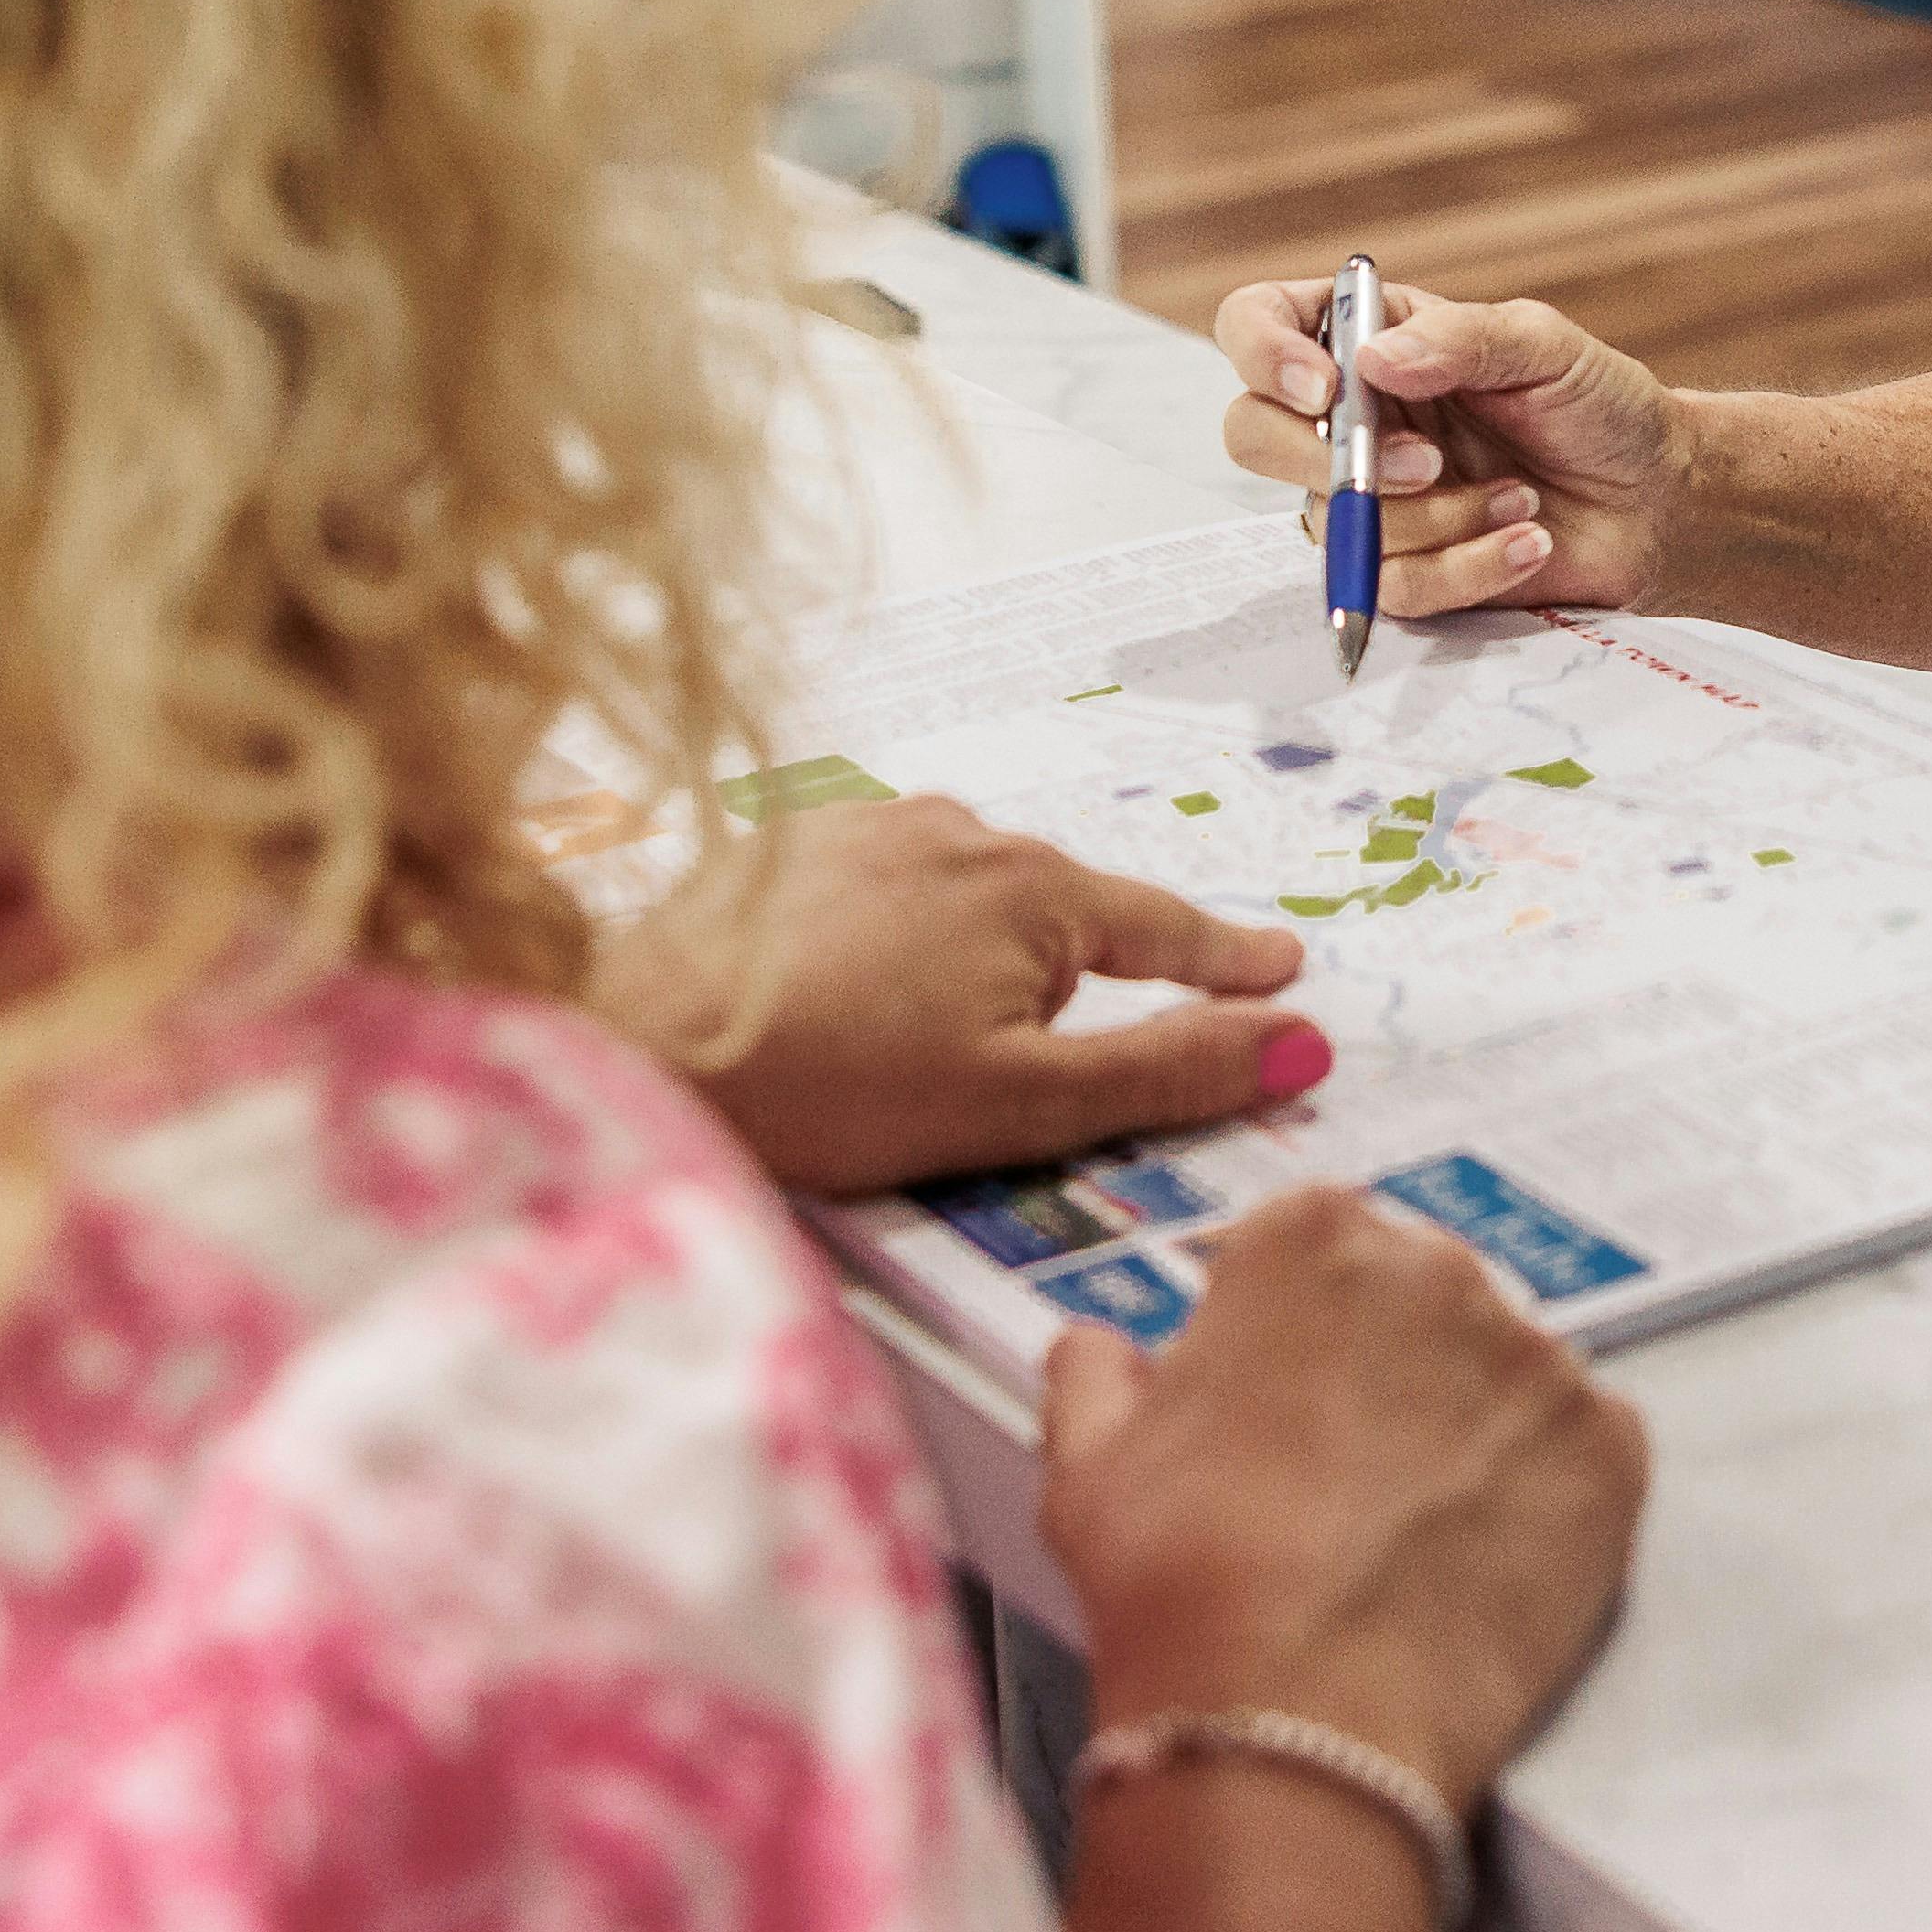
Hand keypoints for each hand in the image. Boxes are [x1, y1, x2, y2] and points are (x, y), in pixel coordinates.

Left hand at [606, 796, 1324, 1196]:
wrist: (634, 1052)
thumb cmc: (825, 1090)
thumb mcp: (1022, 1105)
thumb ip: (1167, 1070)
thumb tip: (1297, 1043)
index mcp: (1027, 888)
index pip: (1160, 927)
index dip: (1225, 959)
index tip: (1280, 964)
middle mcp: (954, 829)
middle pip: (1057, 915)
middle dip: (1068, 978)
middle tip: (1028, 1063)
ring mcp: (862, 826)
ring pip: (963, 898)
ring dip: (969, 957)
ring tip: (906, 1048)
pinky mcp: (784, 845)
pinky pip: (880, 889)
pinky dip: (890, 939)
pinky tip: (843, 1000)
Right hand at [1037, 1189, 1646, 1809]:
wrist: (1295, 1723)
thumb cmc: (1183, 1586)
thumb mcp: (1088, 1460)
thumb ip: (1098, 1373)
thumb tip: (1101, 1353)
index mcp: (1311, 1240)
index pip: (1314, 1246)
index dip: (1290, 1330)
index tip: (1280, 1393)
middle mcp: (1438, 1270)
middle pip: (1421, 1301)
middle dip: (1389, 1371)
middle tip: (1342, 1477)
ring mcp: (1539, 1360)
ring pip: (1506, 1378)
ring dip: (1470, 1431)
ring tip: (1409, 1535)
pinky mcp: (1610, 1453)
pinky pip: (1581, 1454)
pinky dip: (1542, 1498)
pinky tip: (1477, 1562)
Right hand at [1208, 274, 1680, 626]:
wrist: (1656, 504)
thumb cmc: (1600, 408)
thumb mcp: (1544, 345)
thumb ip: (1460, 340)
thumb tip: (1370, 362)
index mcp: (1371, 339)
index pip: (1257, 323)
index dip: (1263, 353)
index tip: (1327, 389)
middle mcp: (1352, 417)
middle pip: (1251, 433)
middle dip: (1332, 460)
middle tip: (1427, 462)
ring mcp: (1368, 498)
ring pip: (1334, 521)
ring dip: (1439, 517)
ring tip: (1520, 498)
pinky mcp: (1402, 569)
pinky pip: (1391, 583)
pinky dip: (1468, 565)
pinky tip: (1526, 543)